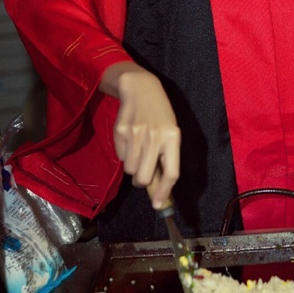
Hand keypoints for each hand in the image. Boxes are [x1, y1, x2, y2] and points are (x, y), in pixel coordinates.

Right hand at [100, 61, 180, 208]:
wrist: (140, 88)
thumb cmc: (159, 114)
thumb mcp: (169, 132)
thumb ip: (166, 157)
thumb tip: (159, 189)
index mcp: (172, 137)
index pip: (171, 173)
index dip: (165, 192)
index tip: (159, 204)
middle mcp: (155, 136)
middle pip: (144, 177)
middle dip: (143, 182)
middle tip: (143, 174)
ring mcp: (136, 134)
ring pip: (130, 170)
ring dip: (133, 166)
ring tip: (138, 149)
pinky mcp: (120, 132)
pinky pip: (121, 157)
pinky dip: (125, 154)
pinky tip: (130, 138)